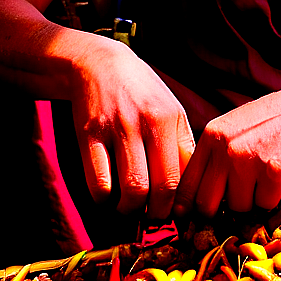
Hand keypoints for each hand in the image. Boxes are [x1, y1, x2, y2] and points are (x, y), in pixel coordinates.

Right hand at [68, 37, 194, 220]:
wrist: (99, 64)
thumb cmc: (142, 93)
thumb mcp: (171, 111)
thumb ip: (183, 146)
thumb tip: (192, 188)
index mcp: (168, 119)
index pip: (180, 176)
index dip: (178, 205)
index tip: (175, 213)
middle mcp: (144, 124)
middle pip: (157, 189)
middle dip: (157, 214)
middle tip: (153, 216)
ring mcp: (114, 130)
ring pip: (130, 190)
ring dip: (131, 210)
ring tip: (132, 207)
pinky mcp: (88, 136)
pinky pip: (98, 184)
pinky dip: (105, 199)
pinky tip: (109, 194)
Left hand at [173, 84, 280, 217]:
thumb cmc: (268, 122)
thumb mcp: (231, 129)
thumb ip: (213, 156)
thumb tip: (194, 197)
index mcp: (211, 137)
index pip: (186, 185)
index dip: (187, 207)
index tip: (190, 218)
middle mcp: (225, 150)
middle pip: (206, 204)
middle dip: (219, 210)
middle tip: (234, 200)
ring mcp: (248, 162)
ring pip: (238, 207)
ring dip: (251, 200)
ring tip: (263, 175)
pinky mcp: (273, 174)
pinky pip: (265, 204)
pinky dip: (272, 197)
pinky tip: (278, 175)